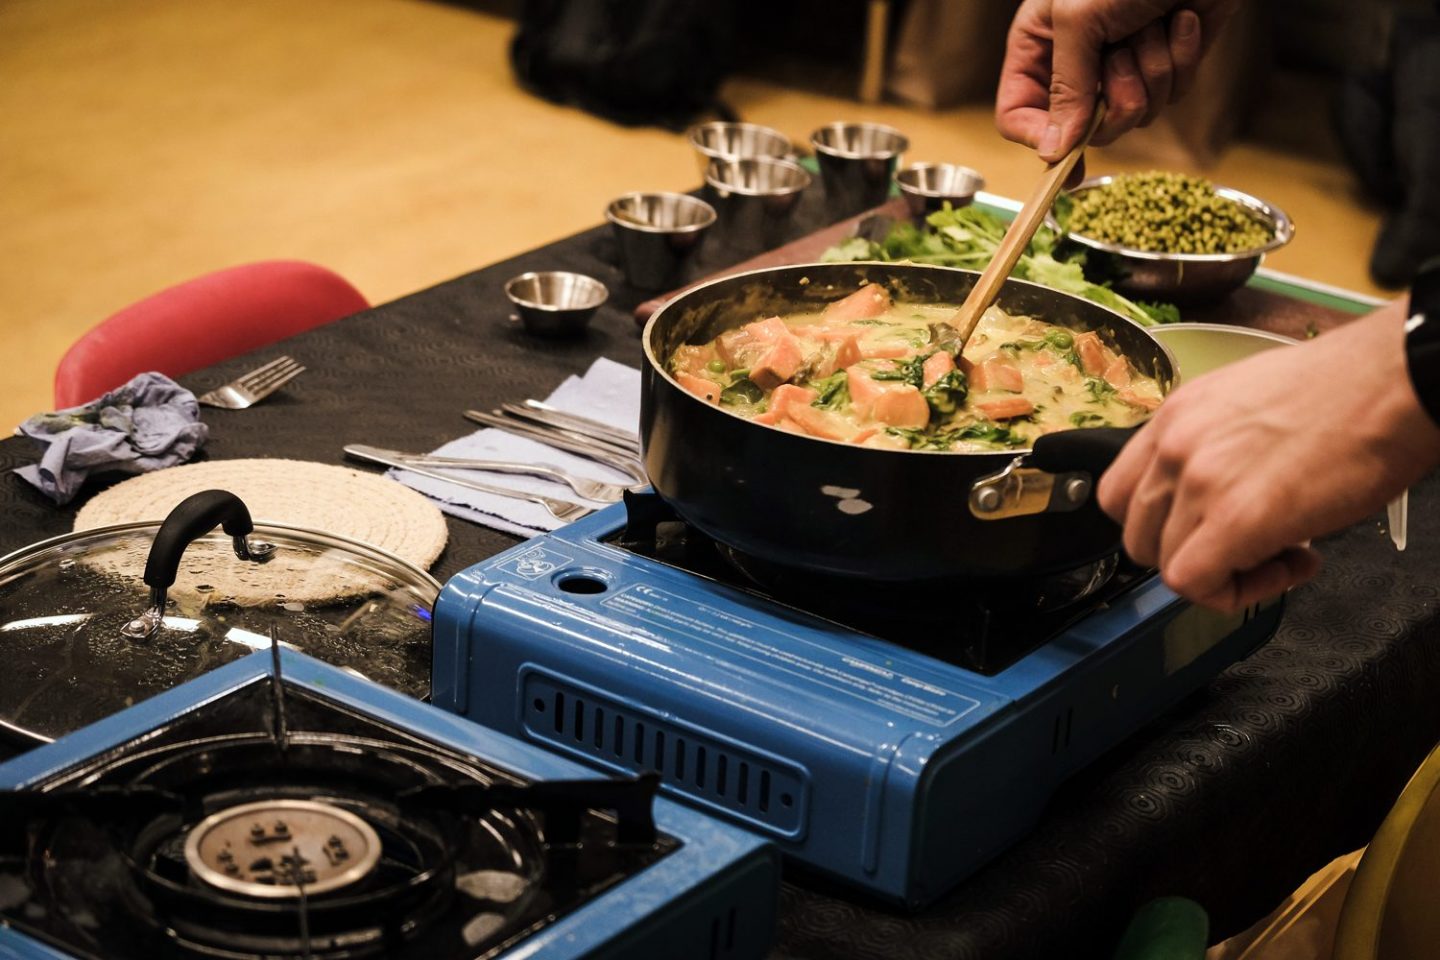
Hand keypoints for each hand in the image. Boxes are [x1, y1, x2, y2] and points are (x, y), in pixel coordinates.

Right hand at [996, 0, 1236, 161]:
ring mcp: (1123, 67)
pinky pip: (1170, 94)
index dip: (1036, 138)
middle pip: (1080, 127)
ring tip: (1153, 25)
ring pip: (1132, 115)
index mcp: (1038, 45)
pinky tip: (1180, 22)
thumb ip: (1065, 87)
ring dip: (1151, 71)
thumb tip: (1052, 151)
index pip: (1016, 114)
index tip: (1062, 154)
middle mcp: (1076, 62)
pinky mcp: (1164, 64)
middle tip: (1122, 58)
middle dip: (1112, 98)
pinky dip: (1180, 58)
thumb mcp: (1079, 19)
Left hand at [1097, 301, 1439, 612]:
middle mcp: (1173, 447)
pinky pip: (1195, 583)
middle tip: (1248, 547)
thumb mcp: (1249, 406)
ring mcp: (1197, 482)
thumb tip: (1220, 496)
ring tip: (1284, 552)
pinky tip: (1292, 564)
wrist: (1396, 382)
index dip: (1160, 527)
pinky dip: (1236, 592)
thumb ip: (1215, 451)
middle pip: (1138, 537)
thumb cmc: (1346, 392)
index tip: (1203, 530)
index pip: (1121, 495)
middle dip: (1191, 554)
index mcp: (1174, 417)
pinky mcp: (1233, 519)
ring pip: (1167, 565)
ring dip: (1224, 574)